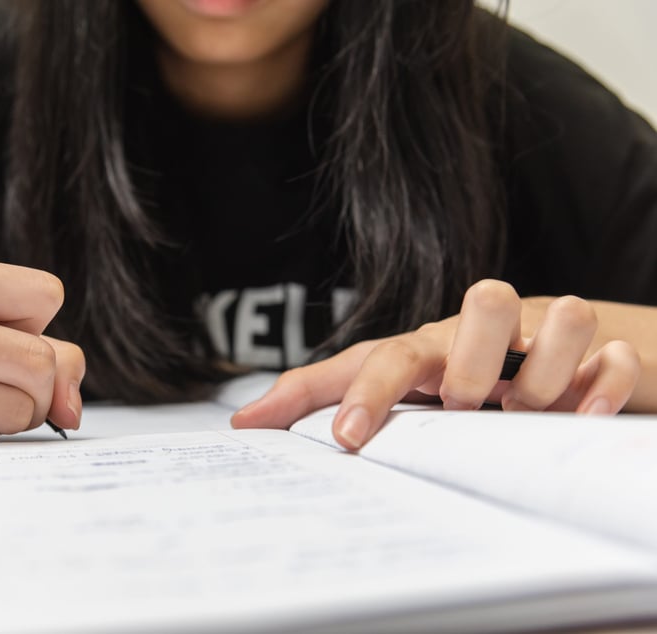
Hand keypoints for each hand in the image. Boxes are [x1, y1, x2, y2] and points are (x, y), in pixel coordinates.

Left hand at [231, 279, 640, 449]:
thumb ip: (318, 398)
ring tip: (528, 411)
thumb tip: (243, 422)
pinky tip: (584, 415)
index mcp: (429, 345)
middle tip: (468, 406)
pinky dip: (605, 385)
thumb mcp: (386, 388)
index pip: (388, 355)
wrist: (546, 360)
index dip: (367, 393)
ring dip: (544, 373)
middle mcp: (487, 332)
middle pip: (485, 299)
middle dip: (476, 360)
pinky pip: (615, 357)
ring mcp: (547, 338)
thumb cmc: (453, 376)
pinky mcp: (604, 354)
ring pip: (560, 315)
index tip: (347, 440)